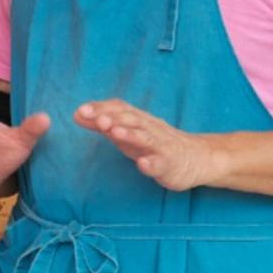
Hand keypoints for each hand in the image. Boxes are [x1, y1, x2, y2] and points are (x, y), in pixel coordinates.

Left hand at [73, 99, 216, 191]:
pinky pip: (160, 163)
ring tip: (114, 133)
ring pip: (146, 138)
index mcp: (138, 119)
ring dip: (130, 135)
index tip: (80, 111)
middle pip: (132, 120)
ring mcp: (161, 146)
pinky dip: (151, 163)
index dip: (101, 108)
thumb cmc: (153, 143)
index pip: (119, 108)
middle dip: (113, 118)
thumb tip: (77, 114)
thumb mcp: (126, 132)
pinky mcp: (170, 164)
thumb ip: (103, 124)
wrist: (195, 157)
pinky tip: (142, 164)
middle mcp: (150, 128)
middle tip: (96, 119)